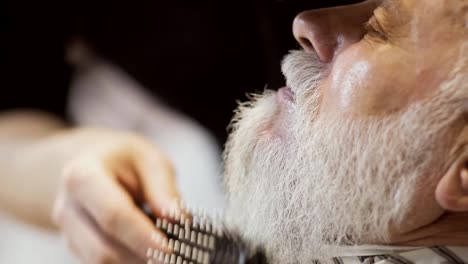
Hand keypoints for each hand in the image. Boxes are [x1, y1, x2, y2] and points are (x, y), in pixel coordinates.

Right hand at [52, 131, 179, 262]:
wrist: (95, 162)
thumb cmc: (125, 159)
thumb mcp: (150, 160)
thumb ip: (164, 189)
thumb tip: (177, 218)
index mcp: (83, 175)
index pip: (113, 214)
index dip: (142, 236)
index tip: (170, 250)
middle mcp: (68, 206)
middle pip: (102, 248)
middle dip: (141, 257)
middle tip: (174, 257)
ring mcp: (67, 230)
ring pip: (100, 262)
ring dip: (135, 262)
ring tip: (164, 254)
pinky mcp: (75, 246)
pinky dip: (129, 261)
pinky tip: (148, 254)